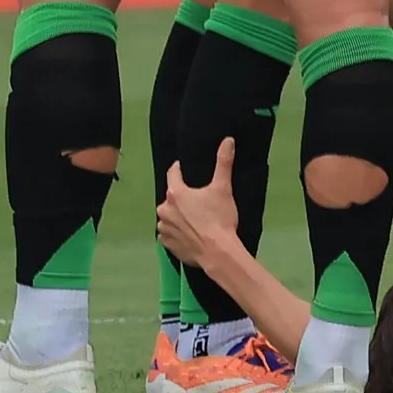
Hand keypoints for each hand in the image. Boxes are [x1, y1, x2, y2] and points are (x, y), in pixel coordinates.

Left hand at [156, 141, 243, 271]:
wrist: (217, 252)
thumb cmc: (219, 218)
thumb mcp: (223, 188)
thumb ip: (223, 162)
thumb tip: (228, 140)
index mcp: (175, 193)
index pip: (173, 174)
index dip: (179, 169)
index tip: (183, 168)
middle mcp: (164, 210)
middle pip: (171, 197)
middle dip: (181, 197)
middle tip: (197, 201)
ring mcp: (164, 229)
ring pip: (169, 216)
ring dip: (177, 216)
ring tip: (194, 220)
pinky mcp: (166, 245)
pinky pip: (168, 234)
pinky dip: (176, 232)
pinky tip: (189, 234)